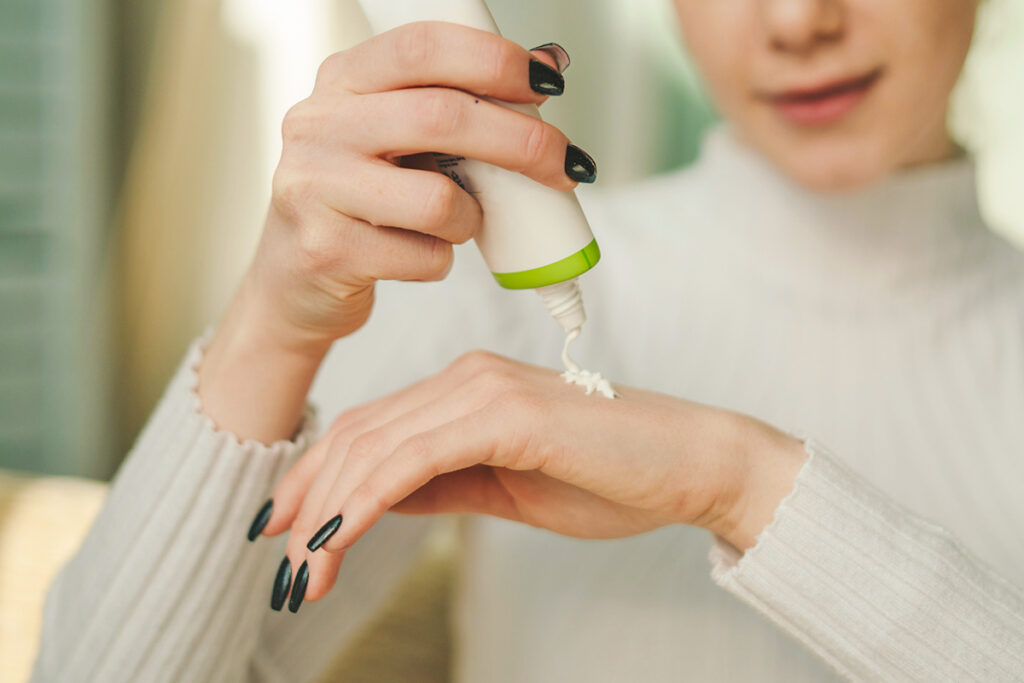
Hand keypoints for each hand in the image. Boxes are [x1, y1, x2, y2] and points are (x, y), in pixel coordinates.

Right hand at [198, 25, 582, 440]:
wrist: (294, 281)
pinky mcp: (326, 251)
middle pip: (443, 117)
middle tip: (563, 164)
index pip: (425, 46)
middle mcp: (319, 124)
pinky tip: (423, 254)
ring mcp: (314, 188)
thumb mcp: (397, 137)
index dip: (496, 59)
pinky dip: (442, 261)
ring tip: (462, 223)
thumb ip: (461, 98)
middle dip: (522, 142)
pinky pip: (424, 258)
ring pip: (438, 199)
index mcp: (343, 80)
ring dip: (474, 217)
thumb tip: (550, 59)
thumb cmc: (361, 200)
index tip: (548, 81)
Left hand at [260, 351, 807, 602]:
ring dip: (328, 512)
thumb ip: (442, 482)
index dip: (317, 480)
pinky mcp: (506, 414)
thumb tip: (381, 500)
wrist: (688, 465)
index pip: (370, 430)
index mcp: (465, 390)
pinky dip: (366, 499)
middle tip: (280, 565)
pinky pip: (415, 457)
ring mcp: (485, 390)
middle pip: (359, 435)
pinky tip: (337, 539)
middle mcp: (466, 378)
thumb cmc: (608, 477)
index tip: (284, 531)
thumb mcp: (504, 486)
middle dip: (307, 502)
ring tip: (302, 570)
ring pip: (376, 446)